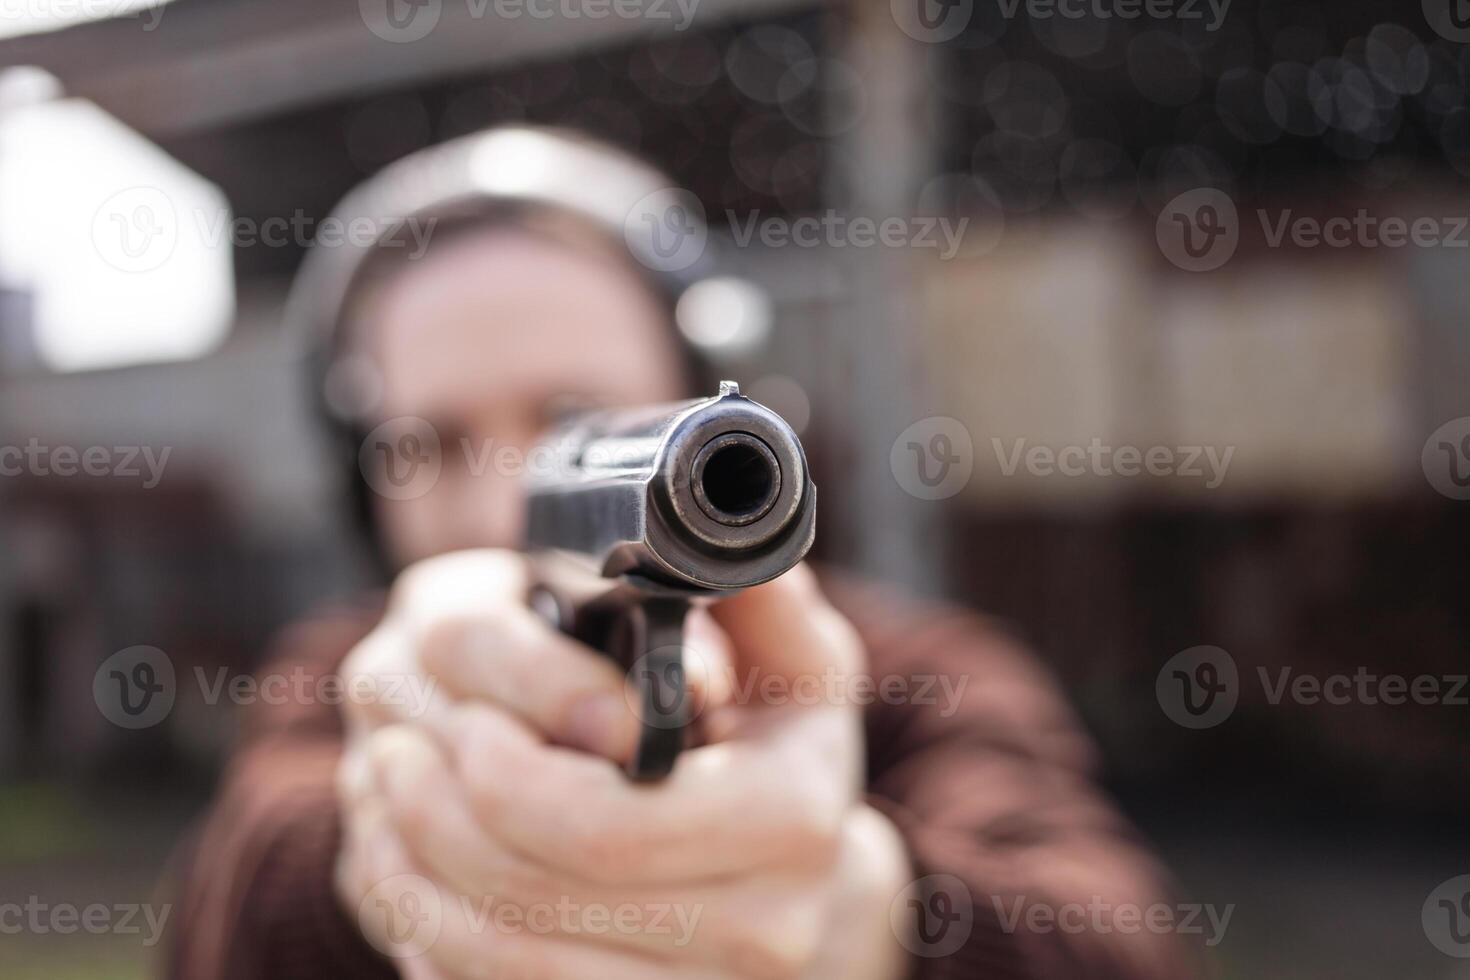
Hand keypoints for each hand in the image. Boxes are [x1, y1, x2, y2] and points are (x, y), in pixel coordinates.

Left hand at [333, 549, 913, 978]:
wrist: (798, 887)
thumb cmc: (774, 750)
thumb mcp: (789, 658)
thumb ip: (750, 593)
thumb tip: (695, 540)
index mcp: (792, 821)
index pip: (607, 825)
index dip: (509, 778)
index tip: (462, 722)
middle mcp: (760, 933)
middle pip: (537, 896)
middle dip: (438, 818)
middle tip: (389, 750)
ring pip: (502, 963)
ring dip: (414, 877)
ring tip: (385, 797)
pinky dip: (429, 939)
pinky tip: (412, 877)